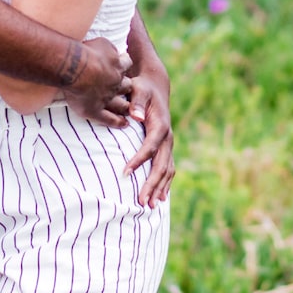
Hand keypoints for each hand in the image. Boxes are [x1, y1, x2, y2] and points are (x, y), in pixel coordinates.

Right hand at [57, 37, 134, 126]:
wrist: (73, 67)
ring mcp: (106, 98)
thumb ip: (109, 48)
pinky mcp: (95, 110)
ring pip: (121, 104)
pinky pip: (109, 119)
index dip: (124, 65)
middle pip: (127, 86)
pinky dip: (117, 122)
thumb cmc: (84, 51)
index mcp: (117, 65)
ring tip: (128, 110)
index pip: (126, 64)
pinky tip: (123, 124)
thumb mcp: (102, 42)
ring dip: (125, 106)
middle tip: (126, 89)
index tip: (122, 65)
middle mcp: (115, 82)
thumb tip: (113, 51)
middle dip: (127, 87)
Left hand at [123, 69, 174, 207]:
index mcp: (160, 124)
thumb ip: (136, 101)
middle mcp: (167, 137)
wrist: (155, 86)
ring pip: (166, 170)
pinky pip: (167, 169)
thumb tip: (136, 116)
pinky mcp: (166, 148)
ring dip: (158, 189)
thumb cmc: (141, 88)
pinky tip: (159, 198)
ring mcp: (168, 144)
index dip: (138, 160)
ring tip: (148, 206)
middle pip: (161, 165)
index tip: (124, 173)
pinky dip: (164, 184)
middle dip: (151, 184)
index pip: (149, 146)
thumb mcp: (138, 89)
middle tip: (140, 202)